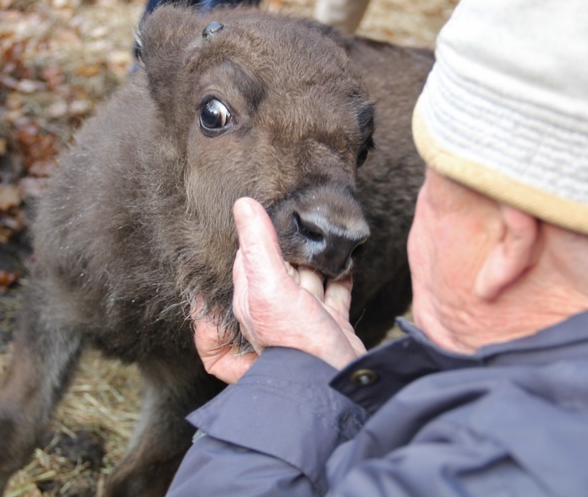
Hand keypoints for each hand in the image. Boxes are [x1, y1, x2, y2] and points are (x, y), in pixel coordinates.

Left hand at [191, 197, 365, 382]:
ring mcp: (304, 315)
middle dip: (286, 246)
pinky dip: (340, 276)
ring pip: (307, 276)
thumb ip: (258, 247)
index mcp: (252, 299)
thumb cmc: (295, 342)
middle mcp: (275, 307)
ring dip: (314, 258)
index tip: (259, 213)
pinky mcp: (330, 322)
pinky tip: (345, 261)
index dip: (251, 237)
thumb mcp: (269, 288)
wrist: (334, 383)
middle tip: (295, 215)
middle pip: (278, 266)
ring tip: (322, 232)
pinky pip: (335, 292)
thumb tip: (242, 204)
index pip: (245, 260)